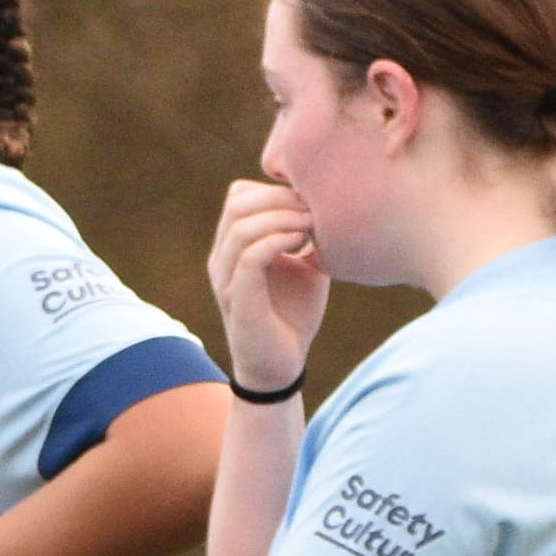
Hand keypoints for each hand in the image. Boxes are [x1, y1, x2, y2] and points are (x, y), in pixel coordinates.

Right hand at [208, 175, 328, 393]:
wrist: (281, 365)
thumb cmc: (292, 315)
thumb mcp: (305, 267)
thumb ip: (308, 237)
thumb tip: (333, 207)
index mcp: (233, 247)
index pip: (239, 195)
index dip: (274, 189)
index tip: (311, 201)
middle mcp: (222, 258)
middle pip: (237, 202)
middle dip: (279, 198)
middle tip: (314, 208)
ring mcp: (226, 278)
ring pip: (240, 226)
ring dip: (281, 218)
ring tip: (311, 224)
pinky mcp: (238, 299)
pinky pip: (249, 256)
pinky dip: (276, 241)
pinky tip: (300, 243)